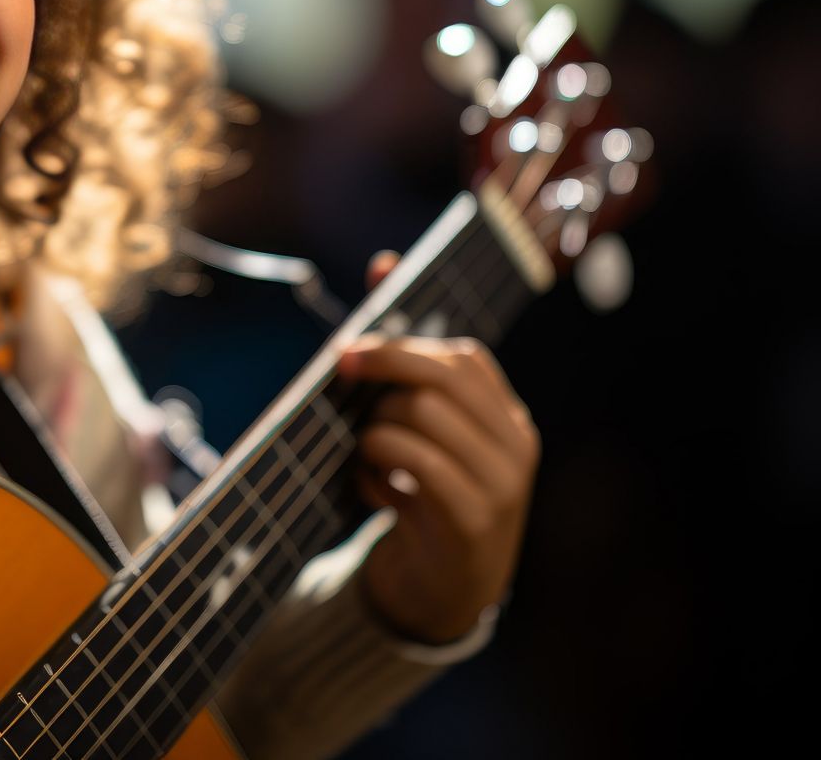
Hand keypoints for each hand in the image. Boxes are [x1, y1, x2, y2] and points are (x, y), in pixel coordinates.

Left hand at [336, 252, 539, 644]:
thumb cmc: (421, 495)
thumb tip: (385, 261)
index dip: (403, 342)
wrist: (441, 593)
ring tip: (368, 459)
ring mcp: (501, 483)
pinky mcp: (473, 520)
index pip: (462, 356)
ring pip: (416, 417)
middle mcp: (515, 444)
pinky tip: (372, 489)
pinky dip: (375, 470)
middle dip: (380, 367)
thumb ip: (404, 354)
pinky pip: (410, 464)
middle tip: (338, 371)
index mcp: (505, 415)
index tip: (350, 347)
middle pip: (439, 378)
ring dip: (372, 431)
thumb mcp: (415, 425)